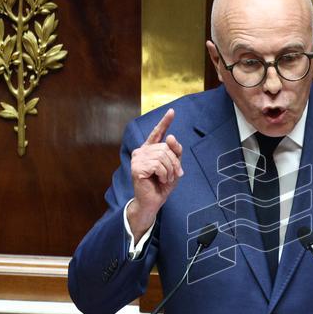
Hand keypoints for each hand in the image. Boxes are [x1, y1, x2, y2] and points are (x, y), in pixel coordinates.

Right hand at [127, 108, 183, 238]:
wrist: (153, 201)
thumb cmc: (162, 185)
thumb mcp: (174, 167)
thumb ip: (175, 152)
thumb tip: (171, 137)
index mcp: (150, 150)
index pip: (157, 133)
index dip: (165, 122)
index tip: (172, 111)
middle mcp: (141, 151)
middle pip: (166, 147)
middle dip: (174, 162)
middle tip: (174, 175)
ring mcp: (138, 159)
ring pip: (163, 156)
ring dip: (170, 170)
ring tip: (166, 178)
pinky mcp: (137, 167)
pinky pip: (158, 165)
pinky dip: (164, 174)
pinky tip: (160, 180)